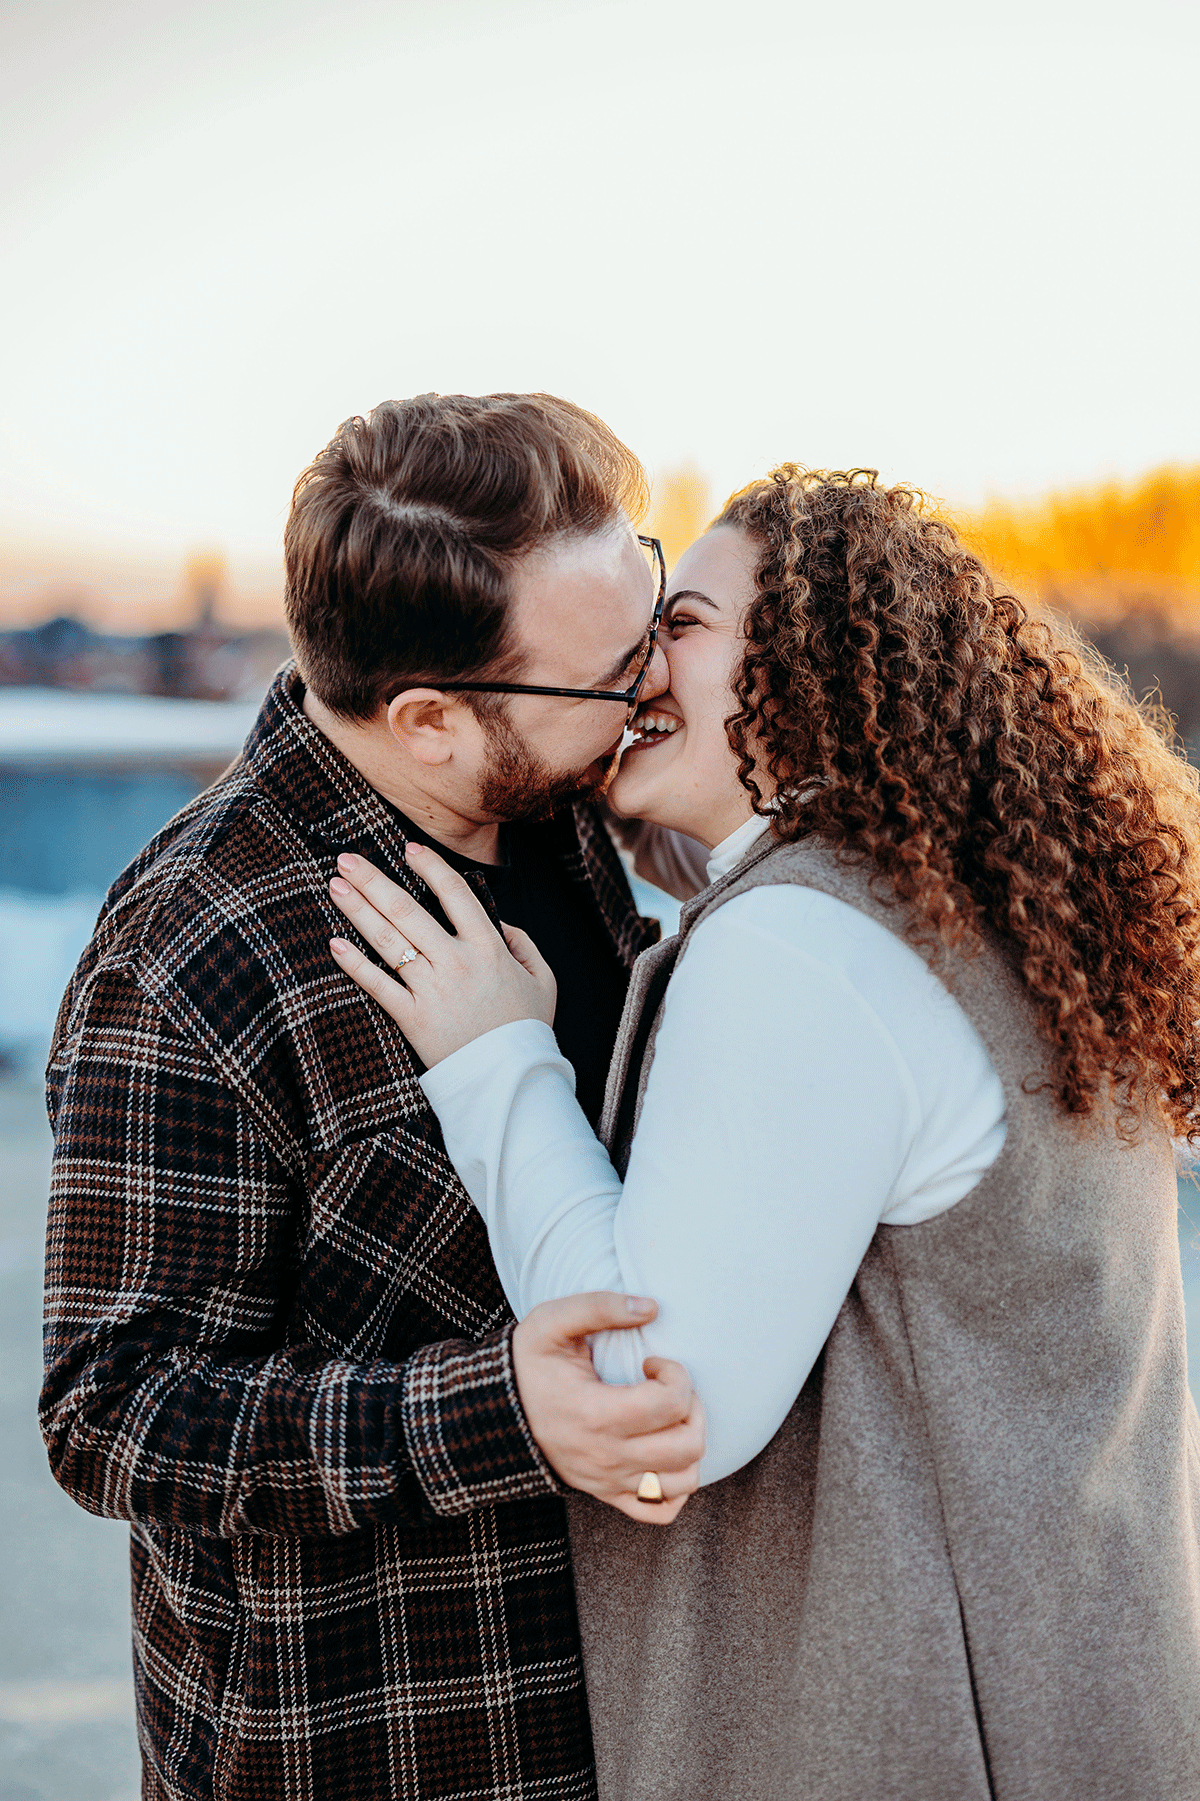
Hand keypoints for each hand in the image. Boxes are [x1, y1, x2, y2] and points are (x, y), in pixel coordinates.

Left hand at [328, 844, 556, 1065]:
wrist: (512, 1081)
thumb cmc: (527, 1029)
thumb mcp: (544, 980)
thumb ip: (524, 944)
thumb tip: (500, 924)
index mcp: (489, 948)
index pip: (455, 894)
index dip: (431, 866)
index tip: (408, 848)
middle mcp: (456, 962)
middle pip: (408, 910)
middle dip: (373, 881)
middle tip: (346, 859)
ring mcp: (432, 989)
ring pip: (388, 941)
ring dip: (358, 910)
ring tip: (335, 886)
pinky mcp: (412, 1018)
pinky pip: (378, 986)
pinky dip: (355, 964)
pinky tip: (335, 943)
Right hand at [512, 1292, 704, 1524]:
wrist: (493, 1413)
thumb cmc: (528, 1364)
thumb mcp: (552, 1322)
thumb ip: (600, 1306)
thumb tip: (652, 1307)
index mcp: (595, 1414)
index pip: (671, 1404)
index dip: (675, 1374)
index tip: (651, 1361)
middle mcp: (606, 1456)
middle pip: (687, 1446)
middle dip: (692, 1408)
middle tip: (667, 1387)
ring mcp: (609, 1481)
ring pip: (683, 1482)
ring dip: (690, 1445)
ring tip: (668, 1418)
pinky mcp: (608, 1494)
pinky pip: (660, 1510)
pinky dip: (676, 1485)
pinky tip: (663, 1452)